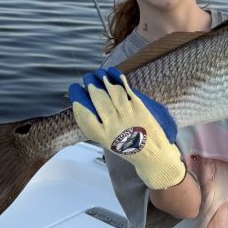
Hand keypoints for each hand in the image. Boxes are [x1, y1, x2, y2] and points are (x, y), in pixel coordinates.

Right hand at [69, 67, 185, 189]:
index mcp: (102, 135)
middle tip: (88, 79)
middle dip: (91, 86)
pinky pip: (126, 89)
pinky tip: (113, 73)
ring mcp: (126, 114)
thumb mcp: (108, 142)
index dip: (77, 100)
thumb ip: (98, 127)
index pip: (84, 114)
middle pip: (98, 98)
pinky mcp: (138, 107)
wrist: (153, 155)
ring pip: (111, 91)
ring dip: (104, 79)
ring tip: (99, 74)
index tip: (75, 90)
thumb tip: (89, 108)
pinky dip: (118, 79)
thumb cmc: (129, 149)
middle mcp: (113, 124)